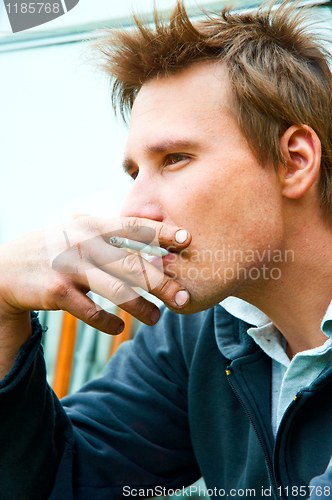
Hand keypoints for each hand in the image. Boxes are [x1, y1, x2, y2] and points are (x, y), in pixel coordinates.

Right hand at [0, 216, 190, 334]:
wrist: (8, 268)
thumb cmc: (57, 249)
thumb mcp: (80, 230)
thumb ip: (113, 229)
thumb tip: (155, 222)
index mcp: (93, 225)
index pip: (134, 226)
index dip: (162, 232)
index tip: (188, 240)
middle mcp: (84, 243)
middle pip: (132, 264)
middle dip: (162, 283)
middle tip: (184, 298)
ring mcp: (71, 267)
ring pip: (117, 291)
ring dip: (141, 308)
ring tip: (156, 319)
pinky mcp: (58, 292)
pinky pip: (92, 312)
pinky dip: (109, 323)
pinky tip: (119, 329)